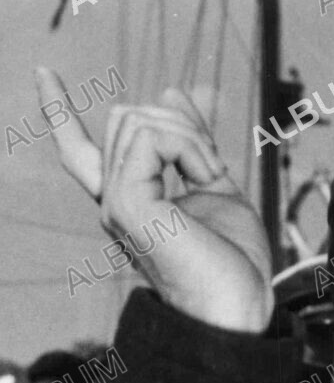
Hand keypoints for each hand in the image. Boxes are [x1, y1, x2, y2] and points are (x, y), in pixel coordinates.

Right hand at [35, 68, 273, 331]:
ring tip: (212, 177)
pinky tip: (207, 177)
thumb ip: (191, 144)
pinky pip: (149, 135)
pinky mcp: (126, 204)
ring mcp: (116, 204)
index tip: (44, 74)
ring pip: (135, 119)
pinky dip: (189, 146)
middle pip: (125, 119)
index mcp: (131, 203)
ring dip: (188, 137)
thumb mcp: (215, 186)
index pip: (80, 153)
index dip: (59, 113)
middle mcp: (115, 204)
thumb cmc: (236, 263)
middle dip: (179, 125)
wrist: (239, 307)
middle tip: (213, 168)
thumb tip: (170, 92)